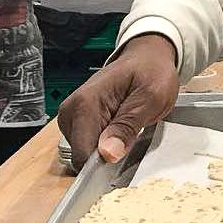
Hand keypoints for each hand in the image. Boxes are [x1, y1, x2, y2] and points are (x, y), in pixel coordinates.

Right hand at [58, 34, 178, 170]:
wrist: (147, 57)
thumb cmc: (151, 72)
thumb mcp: (151, 98)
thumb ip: (128, 126)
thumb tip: (107, 154)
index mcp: (85, 104)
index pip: (83, 153)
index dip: (103, 165)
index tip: (124, 160)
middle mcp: (71, 111)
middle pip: (82, 155)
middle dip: (107, 157)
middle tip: (132, 138)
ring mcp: (72, 117)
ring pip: (84, 153)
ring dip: (107, 151)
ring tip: (128, 131)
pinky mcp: (77, 122)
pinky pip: (88, 145)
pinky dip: (104, 145)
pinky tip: (120, 131)